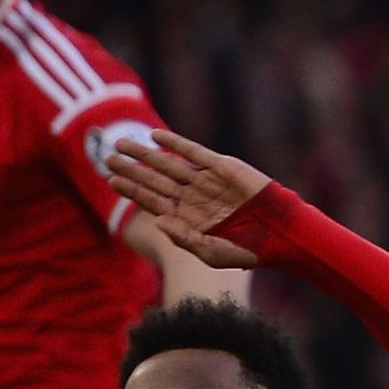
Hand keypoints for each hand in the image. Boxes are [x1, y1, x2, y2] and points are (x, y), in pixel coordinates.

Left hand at [104, 129, 268, 268]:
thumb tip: (158, 221)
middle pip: (155, 180)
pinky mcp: (222, 167)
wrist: (281, 234)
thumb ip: (184, 238)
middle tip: (106, 157)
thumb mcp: (211, 252)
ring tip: (121, 143)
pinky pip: (194, 153)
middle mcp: (194, 198)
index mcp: (188, 218)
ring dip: (145, 154)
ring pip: (169, 164)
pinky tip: (155, 136)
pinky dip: (175, 144)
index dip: (132, 190)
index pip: (152, 201)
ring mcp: (207, 181)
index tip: (111, 180)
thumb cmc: (248, 249)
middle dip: (131, 169)